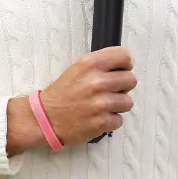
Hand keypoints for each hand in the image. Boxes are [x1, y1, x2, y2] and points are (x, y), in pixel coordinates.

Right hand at [6, 46, 136, 154]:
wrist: (45, 118)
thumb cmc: (63, 93)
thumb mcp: (79, 68)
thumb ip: (101, 64)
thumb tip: (126, 64)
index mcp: (90, 64)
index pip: (125, 56)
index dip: (126, 64)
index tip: (121, 70)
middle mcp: (96, 82)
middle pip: (131, 80)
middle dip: (124, 87)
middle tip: (111, 91)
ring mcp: (100, 103)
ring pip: (128, 102)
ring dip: (118, 105)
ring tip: (102, 106)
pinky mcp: (101, 122)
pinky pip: (119, 120)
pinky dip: (111, 121)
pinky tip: (98, 117)